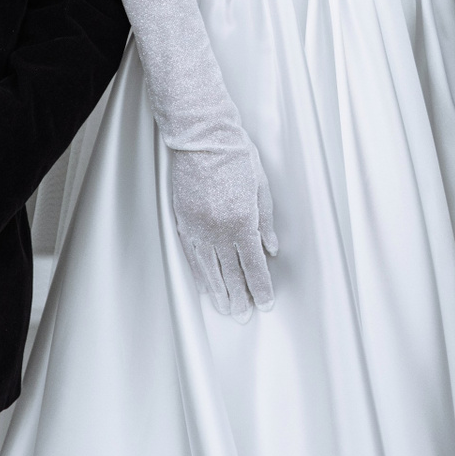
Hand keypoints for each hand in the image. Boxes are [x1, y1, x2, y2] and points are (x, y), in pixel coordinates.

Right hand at [169, 137, 276, 316]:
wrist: (203, 138)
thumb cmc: (236, 156)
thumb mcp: (261, 187)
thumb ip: (266, 222)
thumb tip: (271, 249)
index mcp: (243, 222)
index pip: (254, 266)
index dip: (260, 288)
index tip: (265, 304)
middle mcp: (219, 231)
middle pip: (231, 274)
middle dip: (240, 298)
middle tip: (244, 316)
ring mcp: (198, 228)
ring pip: (209, 270)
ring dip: (219, 293)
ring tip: (225, 310)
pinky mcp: (183, 222)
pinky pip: (192, 256)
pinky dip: (199, 274)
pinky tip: (205, 285)